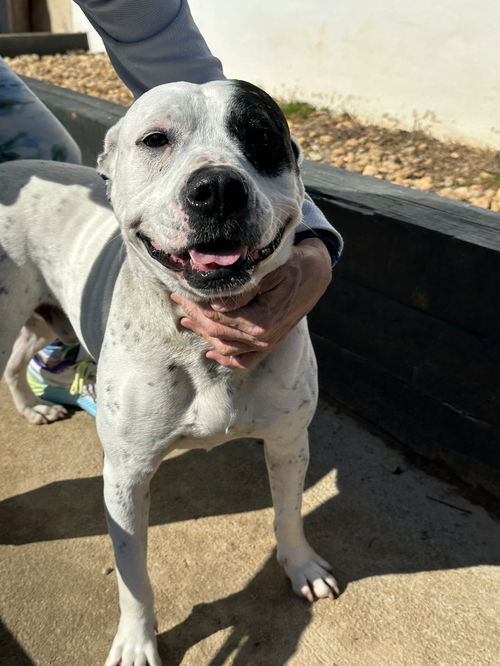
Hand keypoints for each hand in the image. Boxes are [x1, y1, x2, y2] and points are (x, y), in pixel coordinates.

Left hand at [170, 238, 331, 367]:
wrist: (314, 275)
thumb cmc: (290, 267)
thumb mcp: (267, 271)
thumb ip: (242, 289)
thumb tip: (215, 304)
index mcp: (261, 322)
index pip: (216, 316)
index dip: (195, 303)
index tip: (181, 288)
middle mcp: (263, 340)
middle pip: (216, 331)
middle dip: (194, 314)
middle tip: (177, 297)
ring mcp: (266, 346)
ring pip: (225, 346)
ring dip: (203, 333)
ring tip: (185, 317)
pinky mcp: (268, 346)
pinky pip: (244, 360)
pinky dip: (226, 358)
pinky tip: (210, 352)